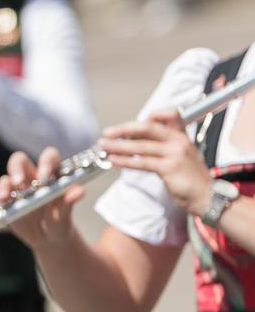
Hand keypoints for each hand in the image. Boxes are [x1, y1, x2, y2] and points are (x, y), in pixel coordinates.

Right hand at [0, 147, 84, 248]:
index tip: (45, 176)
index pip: (48, 157)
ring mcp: (15, 191)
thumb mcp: (64, 214)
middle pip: (19, 161)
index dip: (46, 162)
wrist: (49, 240)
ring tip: (4, 198)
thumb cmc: (59, 221)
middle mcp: (30, 178)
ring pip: (4, 181)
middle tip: (19, 182)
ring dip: (3, 187)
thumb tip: (78, 192)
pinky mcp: (4, 205)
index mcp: (49, 175)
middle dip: (16, 169)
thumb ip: (69, 203)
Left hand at [98, 109, 212, 215]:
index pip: (168, 116)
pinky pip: (142, 162)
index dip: (150, 116)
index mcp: (181, 135)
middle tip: (107, 132)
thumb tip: (135, 138)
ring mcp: (175, 154)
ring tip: (104, 146)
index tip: (130, 124)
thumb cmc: (189, 177)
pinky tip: (114, 160)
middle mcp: (178, 141)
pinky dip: (125, 161)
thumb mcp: (180, 154)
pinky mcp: (170, 168)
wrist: (207, 196)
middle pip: (148, 127)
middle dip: (124, 129)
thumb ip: (162, 144)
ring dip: (119, 146)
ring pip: (141, 146)